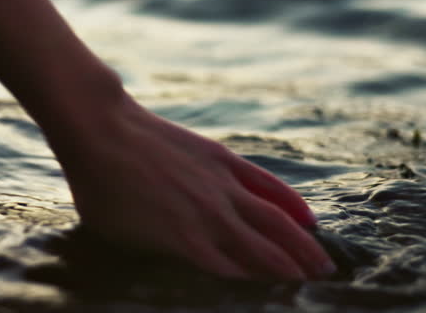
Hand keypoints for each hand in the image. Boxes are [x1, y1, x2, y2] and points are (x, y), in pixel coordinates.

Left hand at [45, 94, 335, 280]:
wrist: (102, 130)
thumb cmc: (101, 190)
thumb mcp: (122, 239)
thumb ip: (160, 257)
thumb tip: (183, 272)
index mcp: (188, 244)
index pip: (237, 278)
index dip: (261, 293)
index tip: (278, 303)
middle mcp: (214, 218)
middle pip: (267, 255)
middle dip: (294, 277)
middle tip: (316, 291)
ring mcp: (223, 186)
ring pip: (278, 222)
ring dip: (304, 247)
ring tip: (324, 266)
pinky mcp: (224, 159)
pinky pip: (268, 186)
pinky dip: (292, 203)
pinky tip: (308, 219)